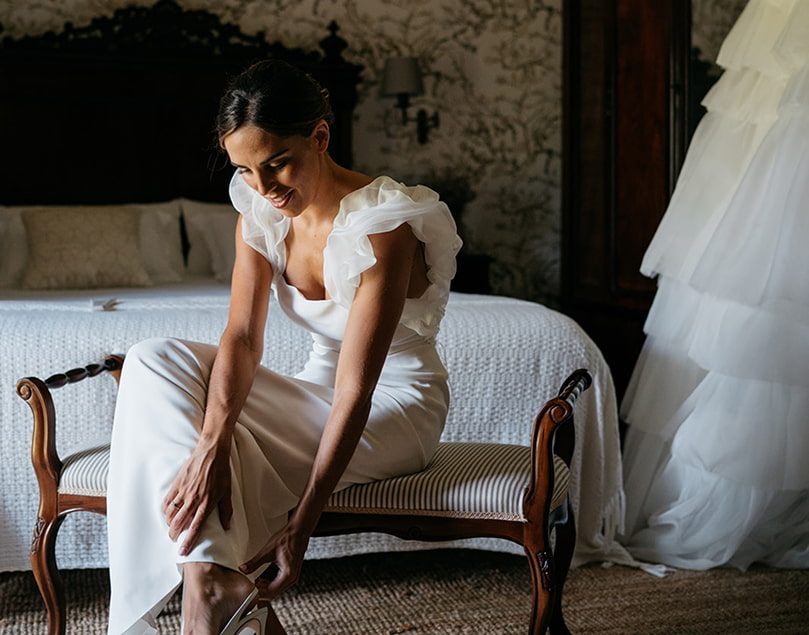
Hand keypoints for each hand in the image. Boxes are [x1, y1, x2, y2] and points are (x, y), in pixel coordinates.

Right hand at [162, 440, 232, 555]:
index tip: (182, 552)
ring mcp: (184, 491)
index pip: (195, 527)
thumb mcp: (227, 492)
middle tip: (174, 540)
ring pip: (171, 514)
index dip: (188, 541)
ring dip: (169, 524)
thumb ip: (226, 511)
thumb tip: (227, 527)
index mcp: (207, 503)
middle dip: (174, 535)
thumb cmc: (221, 471)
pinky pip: (167, 501)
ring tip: (171, 528)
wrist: (212, 451)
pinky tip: (167, 514)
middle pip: (179, 523)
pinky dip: (165, 511)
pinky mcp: (177, 483)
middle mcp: (194, 499)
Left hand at [240, 521, 310, 600]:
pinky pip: (279, 585)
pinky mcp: (291, 574)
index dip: (258, 593)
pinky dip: (270, 585)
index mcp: (288, 574)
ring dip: (265, 588)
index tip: (249, 590)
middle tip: (249, 587)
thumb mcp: (267, 551)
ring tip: (254, 583)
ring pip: (276, 590)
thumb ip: (254, 562)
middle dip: (260, 592)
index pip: (270, 592)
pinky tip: (262, 580)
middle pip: (273, 593)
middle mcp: (292, 578)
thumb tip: (244, 569)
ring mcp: (293, 576)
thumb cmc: (287, 538)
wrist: (298, 531)